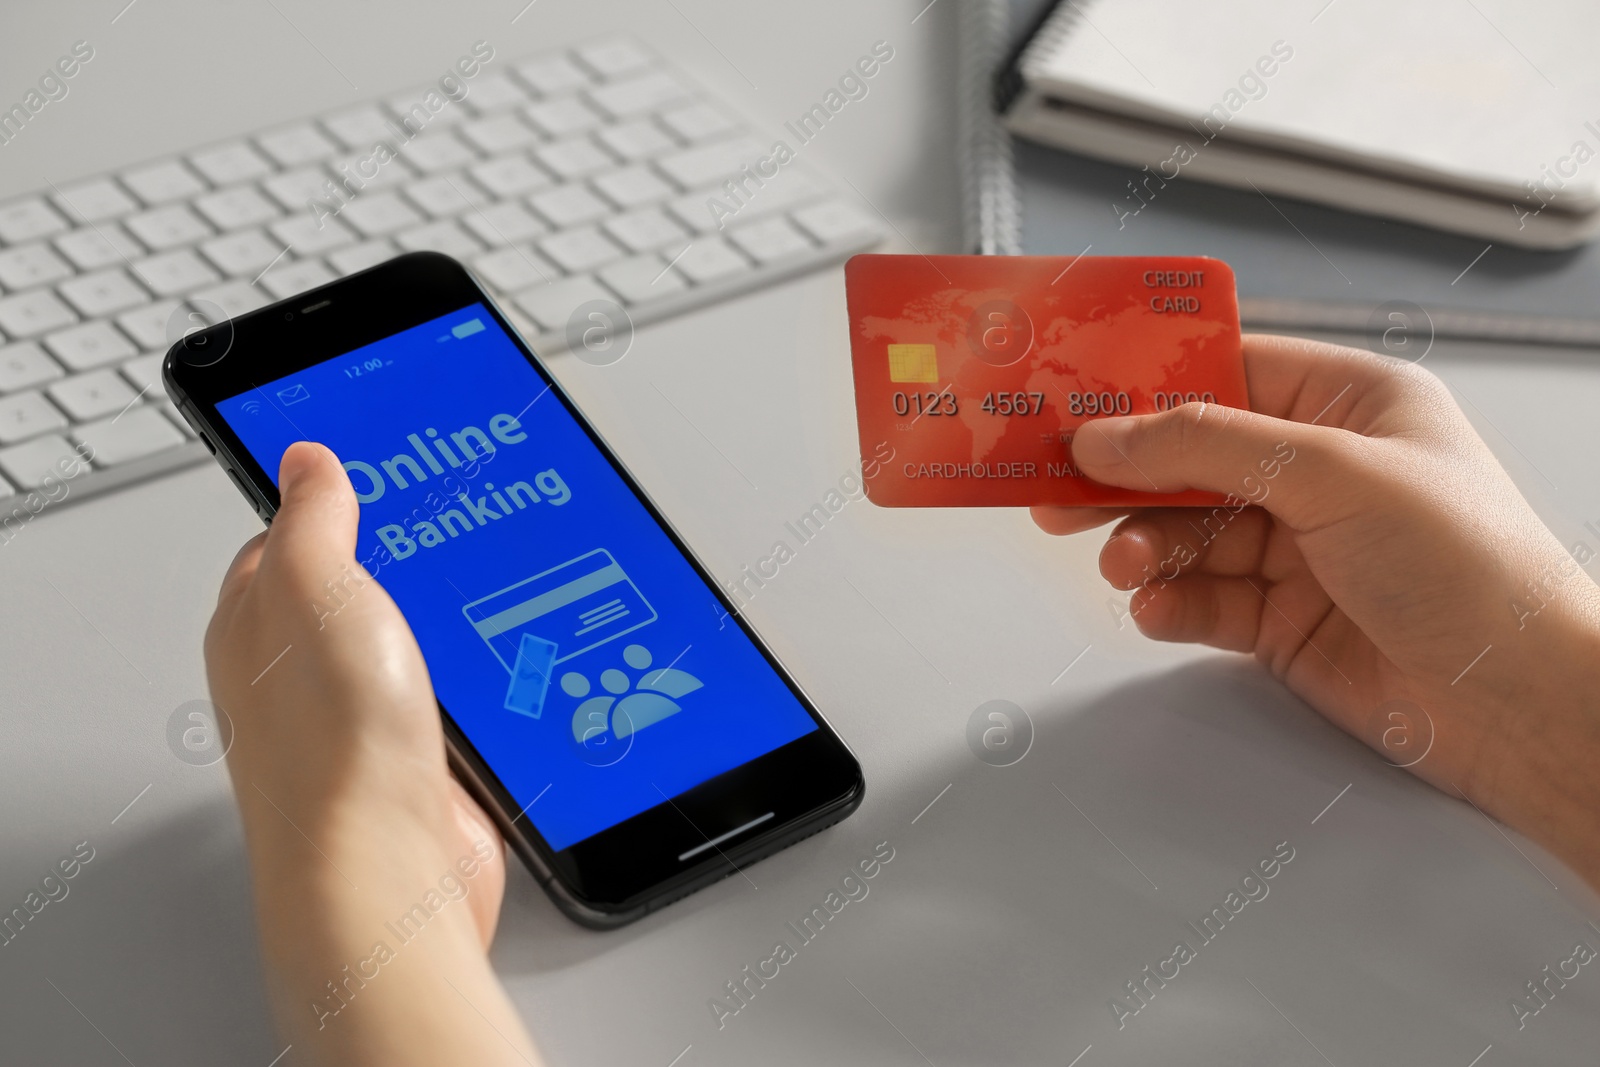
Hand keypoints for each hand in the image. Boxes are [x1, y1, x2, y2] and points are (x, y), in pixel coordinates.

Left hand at [206, 441, 538, 1065]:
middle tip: (458, 529)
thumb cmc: (332, 746)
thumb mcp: (319, 585)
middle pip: (359, 588)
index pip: (290, 535)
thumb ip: (314, 515)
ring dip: (454, 624)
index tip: (389, 469)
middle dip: (412, 561)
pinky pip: (451, 699)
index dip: (339, 498)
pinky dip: (479, 680)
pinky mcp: (414, 760)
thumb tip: (306, 458)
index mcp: (258, 620)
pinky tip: (504, 669)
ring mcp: (359, 718)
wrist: (385, 868)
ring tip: (493, 592)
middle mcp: (300, 673)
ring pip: (413, 645)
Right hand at [1034, 334, 1599, 886]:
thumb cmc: (1477, 571)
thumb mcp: (1333, 474)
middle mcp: (1317, 470)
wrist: (1520, 706)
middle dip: (1121, 474)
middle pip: (1187, 456)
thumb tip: (1111, 436)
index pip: (1223, 372)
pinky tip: (1158, 607)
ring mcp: (1296, 547)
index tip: (1073, 396)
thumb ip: (1208, 449)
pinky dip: (1167, 603)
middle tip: (1055, 486)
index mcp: (1348, 403)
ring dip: (1141, 545)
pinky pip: (1198, 598)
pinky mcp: (1279, 619)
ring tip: (1126, 563)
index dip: (1145, 383)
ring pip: (1182, 531)